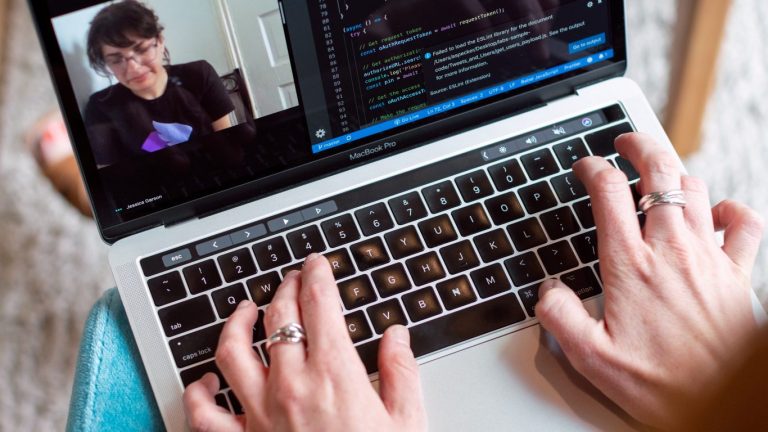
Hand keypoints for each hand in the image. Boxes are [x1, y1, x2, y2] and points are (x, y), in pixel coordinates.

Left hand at [183, 254, 426, 431]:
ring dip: (236, 322)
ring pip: (232, 350)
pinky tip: (207, 379)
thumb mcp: (407, 421)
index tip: (316, 264)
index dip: (316, 275)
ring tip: (246, 309)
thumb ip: (401, 371)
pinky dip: (198, 391)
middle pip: (278, 316)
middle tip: (293, 279)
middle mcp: (291, 387)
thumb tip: (396, 336)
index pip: (319, 305)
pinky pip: (203, 412)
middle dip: (285, 287)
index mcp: (335, 376)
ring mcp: (259, 414)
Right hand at [535, 133, 762, 428]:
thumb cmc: (663, 385)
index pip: (608, 193)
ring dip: (675, 174)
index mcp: (630, 266)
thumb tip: (548, 289)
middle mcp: (671, 251)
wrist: (726, 405)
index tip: (585, 166)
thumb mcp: (591, 359)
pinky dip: (731, 209)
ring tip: (659, 177)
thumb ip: (559, 317)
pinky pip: (744, 222)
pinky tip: (718, 212)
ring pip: (695, 189)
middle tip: (625, 142)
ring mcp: (709, 258)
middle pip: (658, 172)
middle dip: (639, 146)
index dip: (592, 168)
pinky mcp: (738, 273)